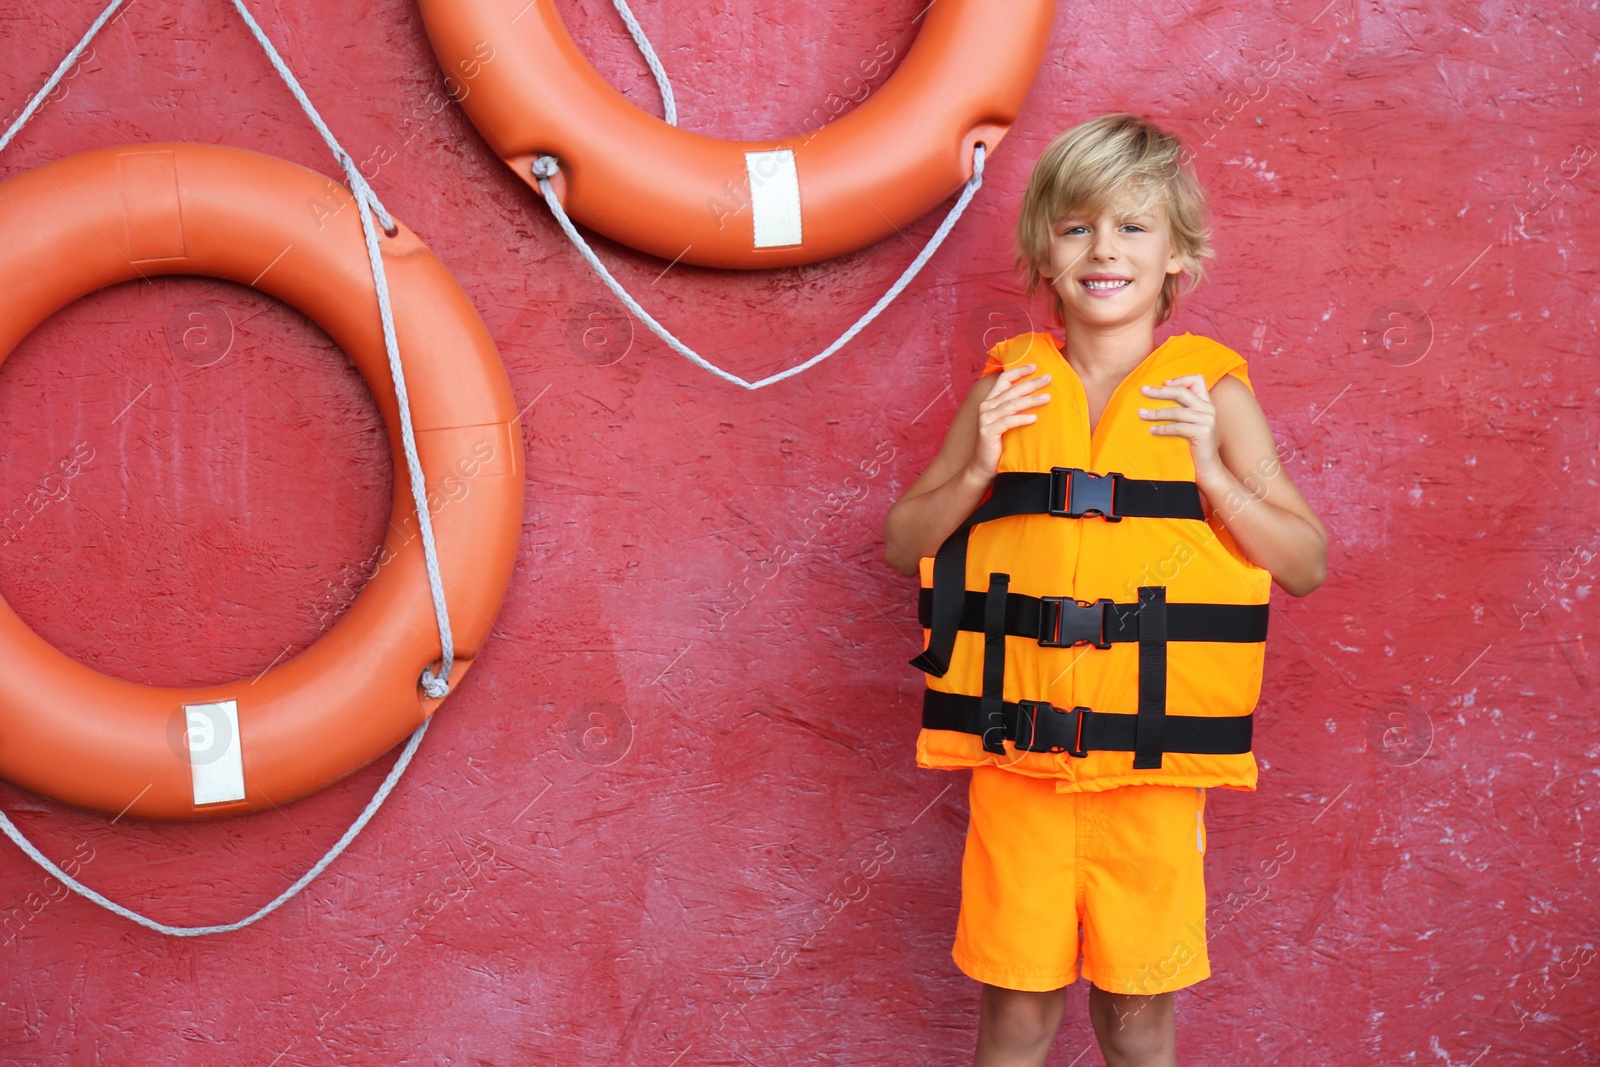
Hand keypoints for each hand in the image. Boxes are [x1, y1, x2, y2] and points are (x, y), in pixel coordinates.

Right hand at [967, 362, 1049, 480]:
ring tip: (1048, 398)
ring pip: (1011, 405)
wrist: (982, 466)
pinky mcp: (988, 431)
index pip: (1003, 380)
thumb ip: (1014, 409)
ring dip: (1031, 400)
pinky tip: (1034, 418)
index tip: (1035, 366)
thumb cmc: (998, 444)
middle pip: (1011, 390)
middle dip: (1031, 383)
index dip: (1018, 371)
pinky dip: (1021, 419)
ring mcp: (985, 419)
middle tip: (1049, 378)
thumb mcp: (1006, 423)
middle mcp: (986, 407)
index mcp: (990, 402)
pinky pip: (1008, 422)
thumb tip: (1038, 397)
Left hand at [1138, 375, 1223, 482]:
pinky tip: (1152, 431)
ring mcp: (1208, 420)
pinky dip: (1162, 428)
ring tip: (1142, 414)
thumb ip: (1183, 410)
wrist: (1208, 468)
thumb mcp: (1191, 424)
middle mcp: (1209, 409)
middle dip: (1160, 391)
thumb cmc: (1195, 446)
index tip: (1163, 383)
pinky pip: (1177, 427)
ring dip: (1156, 412)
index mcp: (1206, 403)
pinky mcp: (1203, 432)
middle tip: (1143, 391)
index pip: (1197, 379)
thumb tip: (1158, 398)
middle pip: (1181, 392)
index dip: (1179, 379)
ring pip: (1176, 411)